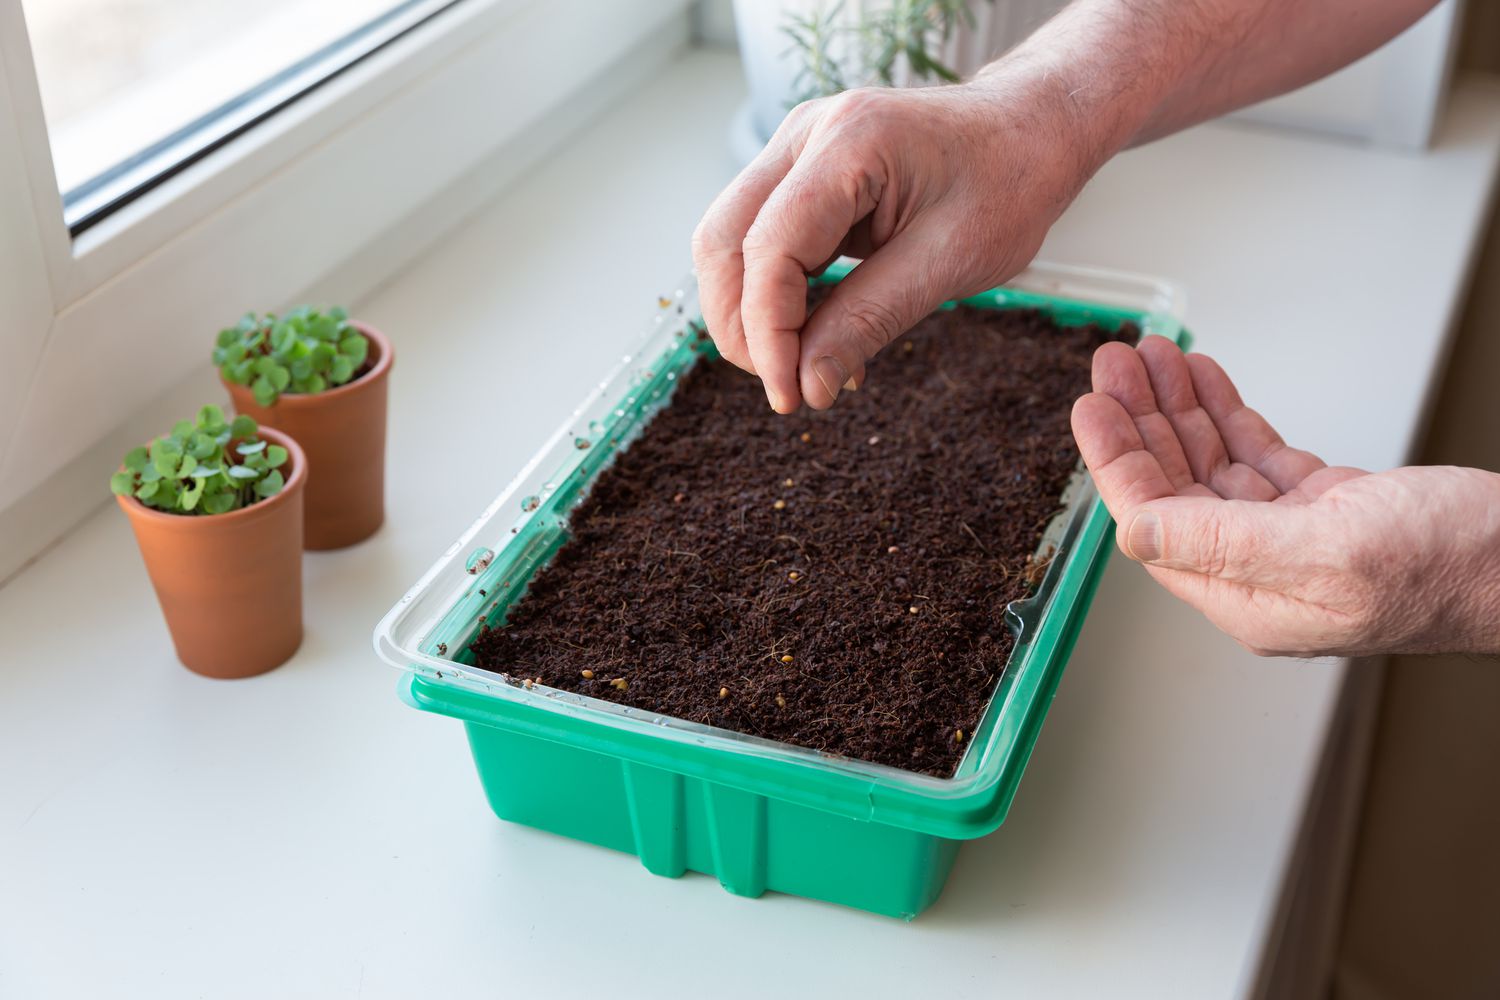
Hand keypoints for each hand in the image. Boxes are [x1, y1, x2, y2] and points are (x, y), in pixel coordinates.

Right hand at [692, 77, 1098, 412]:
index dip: (768, 330)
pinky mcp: (801, 175)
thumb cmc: (1009, 180)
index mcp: (851, 141)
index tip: (789, 394)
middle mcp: (808, 134)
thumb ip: (870, 320)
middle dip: (739, 325)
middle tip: (784, 387)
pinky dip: (776, 296)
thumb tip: (807, 386)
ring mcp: (797, 150)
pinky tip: (817, 336)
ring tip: (801, 367)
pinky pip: (761, 241)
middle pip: (722, 239)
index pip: (771, 245)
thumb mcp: (950, 261)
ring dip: (750, 313)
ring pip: (729, 242)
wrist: (1031, 130)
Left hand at [1070, 337, 1499, 656]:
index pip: (1153, 523)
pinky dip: (1228, 414)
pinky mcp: (1325, 510)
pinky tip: (1204, 380)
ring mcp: (1292, 539)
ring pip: (1211, 466)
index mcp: (1247, 596)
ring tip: (1154, 355)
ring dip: (1179, 408)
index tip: (1090, 406)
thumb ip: (1222, 544)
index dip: (1115, 460)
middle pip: (1174, 488)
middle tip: (1116, 362)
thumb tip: (1134, 535)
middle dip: (1140, 420)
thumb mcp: (1328, 551)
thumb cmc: (1454, 565)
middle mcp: (1260, 572)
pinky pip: (1254, 456)